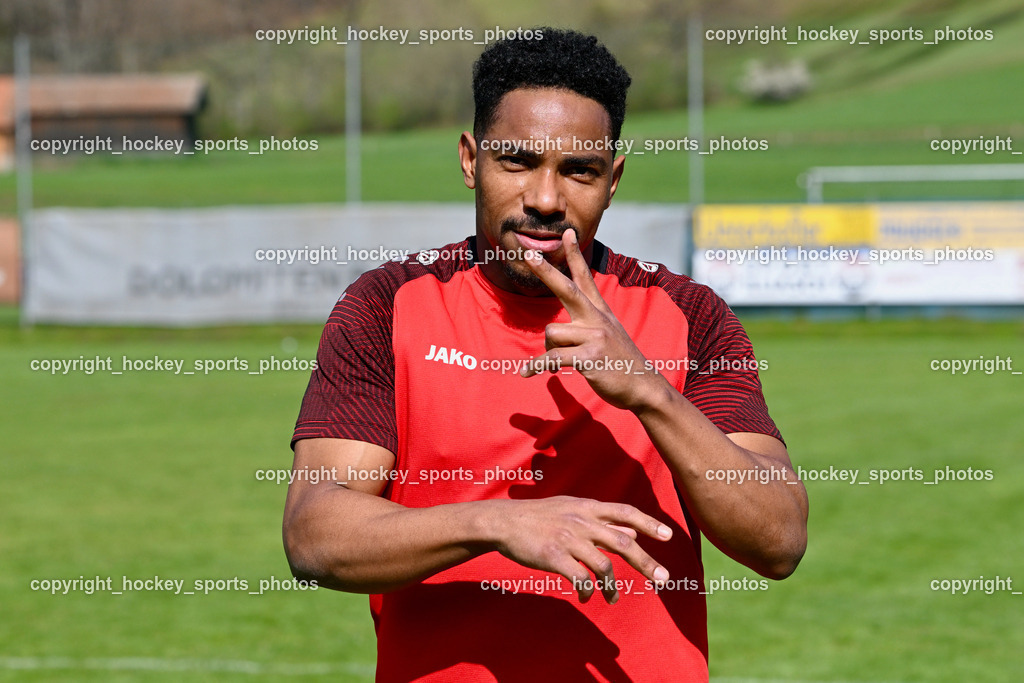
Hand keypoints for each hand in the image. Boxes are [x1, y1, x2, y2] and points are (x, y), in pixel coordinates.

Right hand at [482, 496, 672, 603]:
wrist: (504, 521)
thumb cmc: (540, 516)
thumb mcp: (573, 509)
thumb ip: (602, 520)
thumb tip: (631, 530)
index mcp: (588, 507)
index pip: (625, 512)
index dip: (649, 523)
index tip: (669, 535)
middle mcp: (582, 520)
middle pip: (623, 542)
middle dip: (646, 562)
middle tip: (663, 579)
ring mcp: (568, 538)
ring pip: (603, 565)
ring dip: (611, 586)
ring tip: (612, 598)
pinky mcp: (553, 555)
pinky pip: (579, 578)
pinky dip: (586, 590)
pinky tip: (584, 596)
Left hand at [520, 230, 666, 410]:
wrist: (643, 385)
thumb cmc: (619, 362)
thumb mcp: (608, 334)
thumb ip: (586, 324)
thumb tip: (555, 331)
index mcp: (600, 311)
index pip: (584, 278)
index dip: (575, 255)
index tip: (567, 233)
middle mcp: (597, 319)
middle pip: (566, 289)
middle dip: (545, 270)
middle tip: (528, 253)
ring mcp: (594, 336)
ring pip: (551, 334)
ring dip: (548, 351)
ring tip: (559, 363)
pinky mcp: (589, 357)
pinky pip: (552, 358)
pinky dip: (537, 366)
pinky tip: (526, 373)